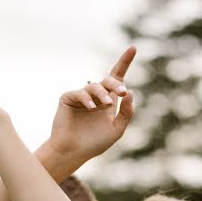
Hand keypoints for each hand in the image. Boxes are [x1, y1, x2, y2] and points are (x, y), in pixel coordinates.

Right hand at [48, 46, 135, 160]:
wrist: (73, 152)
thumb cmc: (94, 143)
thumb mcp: (116, 129)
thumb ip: (126, 113)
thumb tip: (131, 92)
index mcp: (108, 101)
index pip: (117, 78)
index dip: (124, 62)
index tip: (133, 47)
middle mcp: (96, 96)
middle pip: (108, 80)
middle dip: (117, 84)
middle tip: (123, 92)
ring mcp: (81, 96)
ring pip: (94, 86)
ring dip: (103, 94)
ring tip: (107, 104)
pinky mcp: (68, 98)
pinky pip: (80, 93)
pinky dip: (87, 99)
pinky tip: (92, 107)